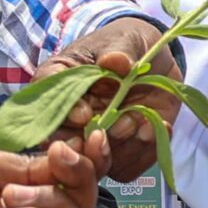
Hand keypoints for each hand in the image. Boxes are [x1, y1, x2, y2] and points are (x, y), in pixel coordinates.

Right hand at [36, 16, 165, 182]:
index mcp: (58, 87)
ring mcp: (95, 139)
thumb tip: (114, 61)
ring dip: (122, 147)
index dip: (64, 117)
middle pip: (65, 148)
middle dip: (90, 146)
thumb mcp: (123, 40)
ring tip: (143, 123)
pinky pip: (127, 167)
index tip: (86, 114)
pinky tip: (160, 125)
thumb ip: (118, 51)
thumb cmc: (126, 45)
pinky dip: (145, 151)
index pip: (47, 108)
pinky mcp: (121, 152)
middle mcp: (70, 121)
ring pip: (96, 164)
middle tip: (119, 128)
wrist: (155, 59)